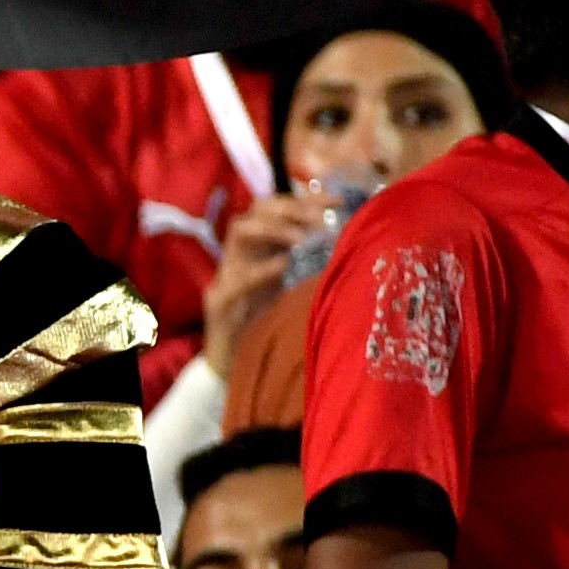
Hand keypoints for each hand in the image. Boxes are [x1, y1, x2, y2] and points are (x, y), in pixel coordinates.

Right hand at [200, 191, 331, 375]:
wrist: (231, 368)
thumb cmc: (267, 331)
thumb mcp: (293, 293)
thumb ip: (310, 270)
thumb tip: (350, 250)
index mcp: (258, 252)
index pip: (276, 209)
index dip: (305, 200)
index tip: (339, 200)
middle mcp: (239, 257)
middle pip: (256, 212)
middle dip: (291, 209)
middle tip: (320, 218)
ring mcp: (225, 277)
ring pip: (241, 232)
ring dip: (276, 229)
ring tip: (303, 239)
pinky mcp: (218, 303)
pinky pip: (237, 279)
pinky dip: (261, 270)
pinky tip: (284, 266)